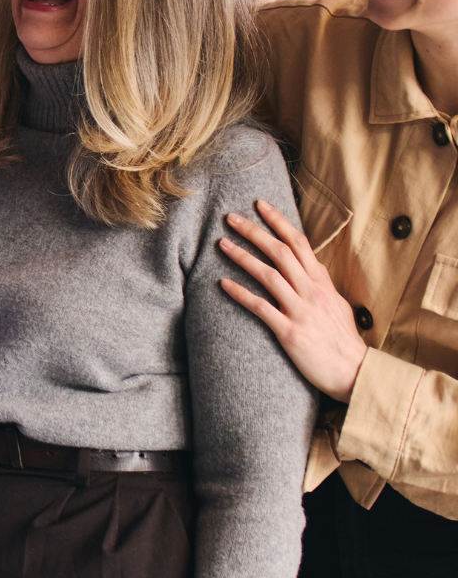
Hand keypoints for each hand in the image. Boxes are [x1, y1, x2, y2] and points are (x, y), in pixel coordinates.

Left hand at [218, 199, 368, 402]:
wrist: (356, 372)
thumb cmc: (344, 340)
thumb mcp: (337, 305)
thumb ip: (321, 286)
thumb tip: (310, 271)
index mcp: (322, 283)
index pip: (299, 243)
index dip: (278, 222)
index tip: (259, 205)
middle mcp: (312, 292)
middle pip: (280, 253)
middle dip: (254, 232)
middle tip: (230, 217)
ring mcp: (301, 311)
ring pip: (269, 275)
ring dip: (243, 257)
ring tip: (221, 244)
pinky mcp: (290, 332)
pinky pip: (261, 308)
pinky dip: (241, 294)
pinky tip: (222, 284)